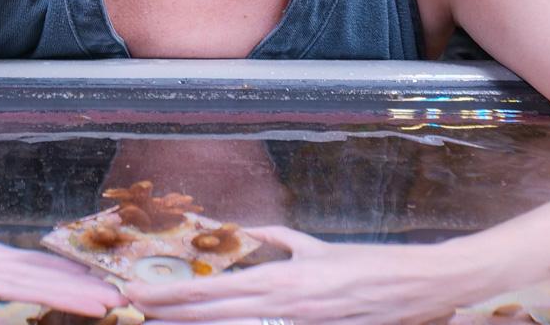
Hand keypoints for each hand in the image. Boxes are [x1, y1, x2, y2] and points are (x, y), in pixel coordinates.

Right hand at [0, 198, 126, 315]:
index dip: (61, 297)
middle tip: (120, 300)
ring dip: (67, 281)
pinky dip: (44, 262)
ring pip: (33, 273)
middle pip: (38, 286)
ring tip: (104, 288)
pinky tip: (66, 267)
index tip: (95, 305)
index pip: (24, 291)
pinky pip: (18, 257)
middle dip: (78, 293)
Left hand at [125, 227, 503, 324]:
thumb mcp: (320, 249)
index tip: (139, 294)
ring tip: (158, 324)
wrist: (418, 287)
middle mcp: (284, 306)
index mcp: (283, 279)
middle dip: (169, 312)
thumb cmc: (371, 265)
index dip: (173, 294)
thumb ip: (282, 242)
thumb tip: (251, 234)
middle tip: (131, 308)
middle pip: (213, 314)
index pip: (213, 289)